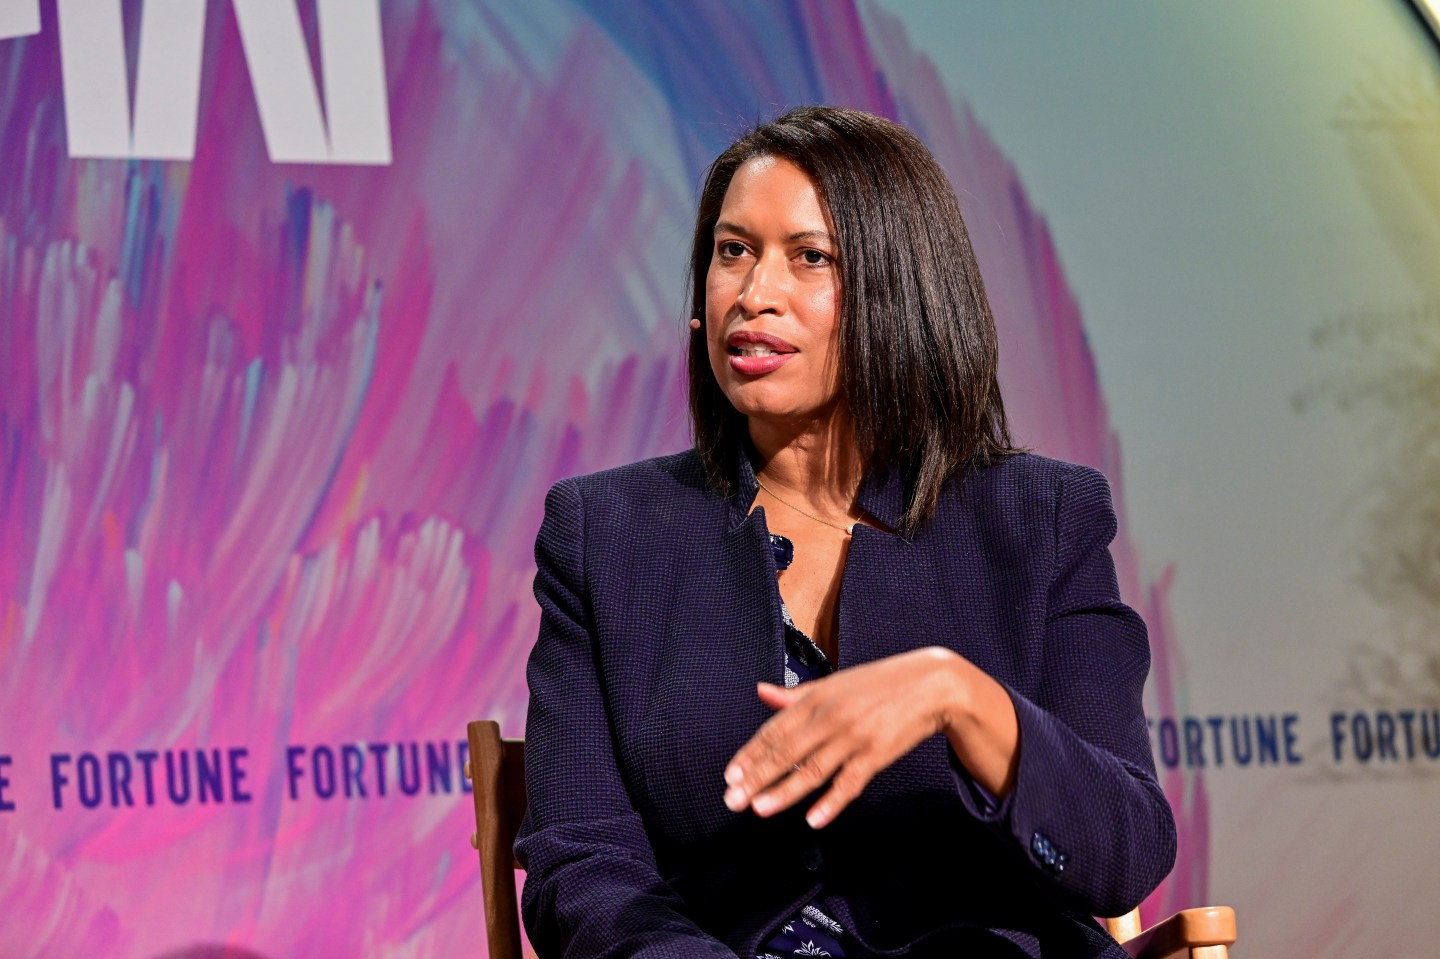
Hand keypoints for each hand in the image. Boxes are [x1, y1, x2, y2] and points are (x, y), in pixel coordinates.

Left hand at [722, 646, 1016, 827]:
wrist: (932, 685)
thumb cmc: (878, 684)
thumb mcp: (834, 683)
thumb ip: (795, 695)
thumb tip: (761, 692)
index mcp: (816, 699)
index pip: (774, 730)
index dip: (750, 754)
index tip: (729, 775)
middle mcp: (830, 718)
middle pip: (786, 752)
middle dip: (757, 777)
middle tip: (732, 800)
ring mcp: (853, 737)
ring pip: (813, 769)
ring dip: (784, 791)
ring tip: (759, 810)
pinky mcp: (876, 755)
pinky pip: (850, 783)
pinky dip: (832, 802)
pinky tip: (814, 820)